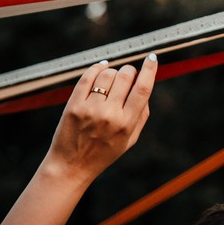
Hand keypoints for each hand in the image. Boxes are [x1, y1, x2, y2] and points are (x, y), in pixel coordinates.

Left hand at [43, 56, 156, 184]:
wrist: (70, 167)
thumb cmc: (104, 152)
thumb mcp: (131, 139)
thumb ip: (142, 114)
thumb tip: (145, 85)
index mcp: (126, 123)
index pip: (143, 89)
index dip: (150, 69)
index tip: (152, 57)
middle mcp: (109, 115)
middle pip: (125, 76)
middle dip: (130, 71)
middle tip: (128, 75)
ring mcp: (90, 110)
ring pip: (107, 74)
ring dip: (113, 71)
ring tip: (111, 78)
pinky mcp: (73, 107)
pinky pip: (87, 78)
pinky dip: (96, 68)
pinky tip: (101, 68)